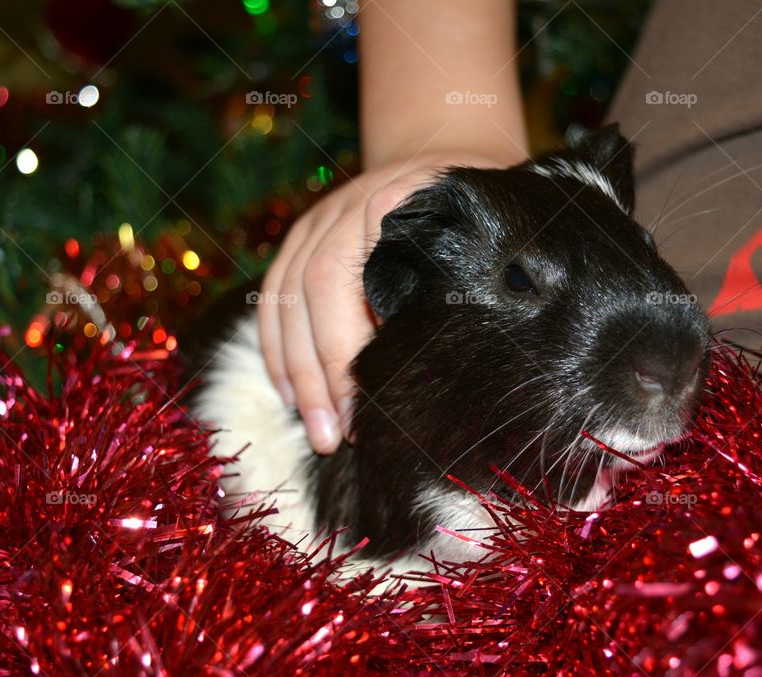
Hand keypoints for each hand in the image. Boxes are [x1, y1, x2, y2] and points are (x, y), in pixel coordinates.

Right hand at [259, 151, 509, 453]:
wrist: (448, 154)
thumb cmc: (479, 214)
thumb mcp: (488, 240)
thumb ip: (469, 286)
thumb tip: (458, 374)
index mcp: (396, 200)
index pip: (349, 280)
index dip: (348, 351)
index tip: (367, 409)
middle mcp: (346, 205)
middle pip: (312, 290)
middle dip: (320, 373)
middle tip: (336, 437)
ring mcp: (318, 217)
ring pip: (284, 297)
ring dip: (294, 371)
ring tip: (315, 429)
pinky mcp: (302, 235)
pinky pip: (272, 295)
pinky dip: (276, 349)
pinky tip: (290, 394)